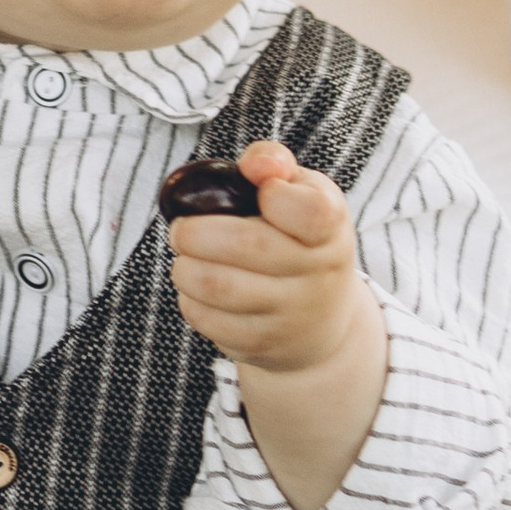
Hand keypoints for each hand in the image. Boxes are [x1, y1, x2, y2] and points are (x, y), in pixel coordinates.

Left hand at [166, 139, 373, 375]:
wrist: (321, 321)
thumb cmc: (300, 239)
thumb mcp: (302, 194)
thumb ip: (274, 164)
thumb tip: (255, 164)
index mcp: (328, 228)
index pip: (310, 210)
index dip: (274, 194)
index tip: (262, 192)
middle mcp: (317, 274)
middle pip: (247, 246)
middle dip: (196, 231)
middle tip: (181, 229)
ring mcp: (291, 315)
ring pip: (217, 286)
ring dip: (185, 267)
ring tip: (187, 258)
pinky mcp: (262, 345)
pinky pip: (208, 320)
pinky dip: (190, 300)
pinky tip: (198, 289)